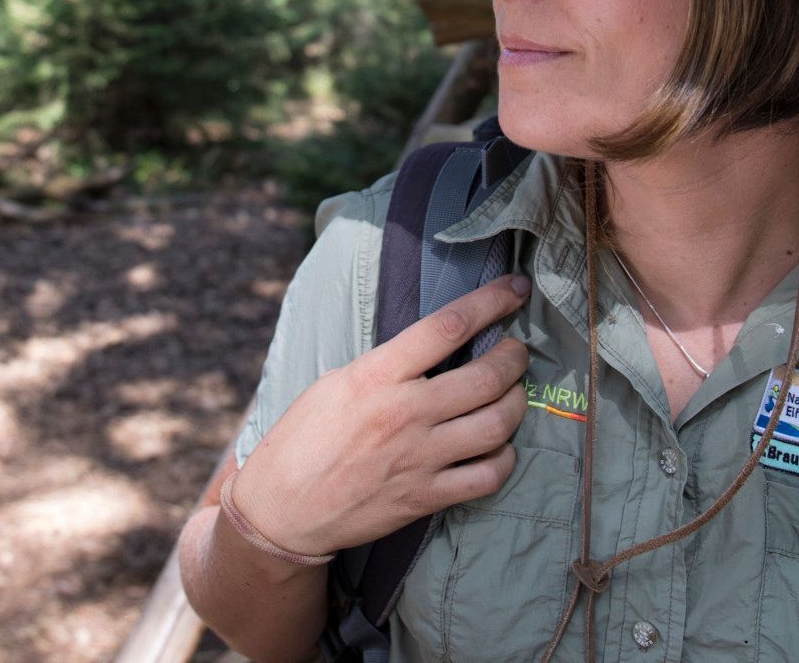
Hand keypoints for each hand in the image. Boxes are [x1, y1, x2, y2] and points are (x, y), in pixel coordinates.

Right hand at [230, 273, 532, 557]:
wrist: (282, 510)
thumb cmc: (302, 439)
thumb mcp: (336, 383)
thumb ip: (386, 365)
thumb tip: (434, 345)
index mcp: (377, 375)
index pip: (447, 326)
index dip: (491, 301)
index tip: (515, 288)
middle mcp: (404, 413)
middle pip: (486, 376)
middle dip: (514, 357)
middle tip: (515, 351)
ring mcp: (419, 458)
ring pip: (497, 424)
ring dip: (516, 404)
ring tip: (513, 394)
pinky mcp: (426, 498)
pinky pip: (488, 476)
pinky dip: (505, 458)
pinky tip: (499, 447)